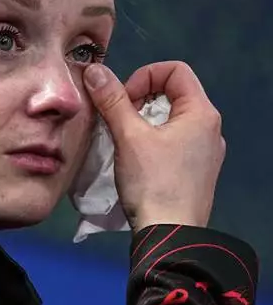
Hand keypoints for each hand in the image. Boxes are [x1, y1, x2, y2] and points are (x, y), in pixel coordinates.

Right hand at [84, 61, 224, 230]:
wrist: (170, 233)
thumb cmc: (154, 184)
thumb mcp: (129, 137)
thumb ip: (112, 101)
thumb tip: (95, 71)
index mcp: (201, 112)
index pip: (175, 71)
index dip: (143, 77)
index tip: (122, 101)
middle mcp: (209, 128)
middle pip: (172, 96)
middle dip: (139, 103)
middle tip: (118, 123)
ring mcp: (205, 152)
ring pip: (170, 122)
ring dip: (142, 125)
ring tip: (123, 145)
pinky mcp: (196, 173)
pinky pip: (173, 145)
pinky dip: (151, 145)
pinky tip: (136, 165)